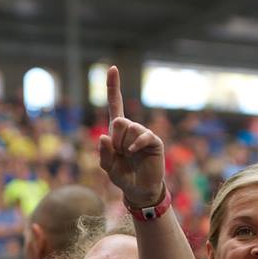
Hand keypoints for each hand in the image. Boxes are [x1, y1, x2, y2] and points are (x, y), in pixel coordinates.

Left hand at [98, 66, 165, 207]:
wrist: (139, 190)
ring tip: (129, 156)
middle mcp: (131, 128)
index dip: (113, 87)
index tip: (113, 68)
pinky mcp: (154, 141)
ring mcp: (143, 134)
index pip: (116, 104)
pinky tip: (134, 152)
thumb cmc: (123, 176)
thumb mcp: (107, 166)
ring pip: (129, 129)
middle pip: (119, 121)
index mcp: (118, 131)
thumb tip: (104, 136)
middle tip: (121, 153)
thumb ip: (104, 152)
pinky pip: (143, 136)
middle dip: (116, 140)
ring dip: (125, 146)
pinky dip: (135, 145)